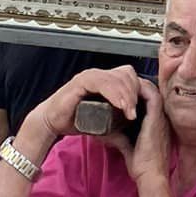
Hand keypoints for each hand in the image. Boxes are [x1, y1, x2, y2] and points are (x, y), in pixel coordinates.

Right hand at [26, 65, 145, 148]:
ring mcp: (89, 76)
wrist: (52, 123)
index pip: (129, 76)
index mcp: (106, 80)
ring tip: (129, 112)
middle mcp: (98, 75)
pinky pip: (102, 82)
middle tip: (135, 112)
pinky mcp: (81, 81)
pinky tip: (120, 105)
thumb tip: (136, 122)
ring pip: (117, 77)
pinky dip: (114, 93)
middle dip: (135, 92)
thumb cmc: (76, 119)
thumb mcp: (104, 118)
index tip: (143, 107)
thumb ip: (118, 116)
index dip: (138, 89)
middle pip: (127, 74)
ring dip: (127, 95)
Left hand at [115, 79, 169, 187]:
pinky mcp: (157, 117)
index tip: (119, 90)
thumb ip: (118, 136)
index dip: (134, 91)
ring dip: (135, 84)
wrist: (151, 175)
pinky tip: (126, 88)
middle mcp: (161, 116)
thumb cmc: (142, 165)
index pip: (147, 98)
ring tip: (119, 83)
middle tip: (117, 83)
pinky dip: (139, 89)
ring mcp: (161, 115)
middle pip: (149, 90)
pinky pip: (151, 95)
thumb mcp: (128, 146)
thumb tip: (102, 132)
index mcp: (156, 121)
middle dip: (133, 85)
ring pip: (150, 89)